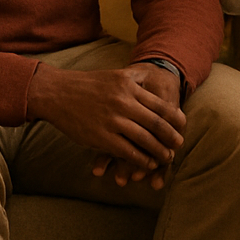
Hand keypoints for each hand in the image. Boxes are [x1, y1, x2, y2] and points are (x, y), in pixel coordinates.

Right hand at [90, 63, 183, 189]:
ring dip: (159, 152)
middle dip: (171, 138)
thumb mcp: (114, 75)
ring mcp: (113, 121)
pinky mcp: (102, 138)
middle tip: (179, 145)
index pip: (161, 105)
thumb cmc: (87, 85)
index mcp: (129, 87)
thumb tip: (153, 81)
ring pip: (145, 141)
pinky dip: (141, 160)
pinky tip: (147, 164)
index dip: (175, 119)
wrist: (57, 93)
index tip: (183, 126)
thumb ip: (135, 79)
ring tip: (166, 158)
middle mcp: (124, 103)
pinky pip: (128, 152)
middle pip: (157, 124)